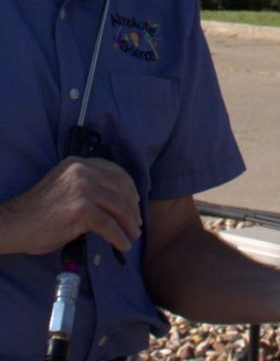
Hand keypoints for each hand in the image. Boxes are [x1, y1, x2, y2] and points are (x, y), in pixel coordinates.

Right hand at [0, 157, 140, 254]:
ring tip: (132, 235)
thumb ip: (88, 186)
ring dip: (129, 223)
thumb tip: (117, 203)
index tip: (135, 202)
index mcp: (79, 163)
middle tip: (137, 223)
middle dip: (132, 208)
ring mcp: (83, 189)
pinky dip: (118, 236)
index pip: (115, 172)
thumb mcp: (65, 187)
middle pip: (120, 189)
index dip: (129, 189)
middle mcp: (83, 172)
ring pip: (118, 206)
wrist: (14, 224)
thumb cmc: (37, 211)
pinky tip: (123, 244)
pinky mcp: (82, 209)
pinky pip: (108, 224)